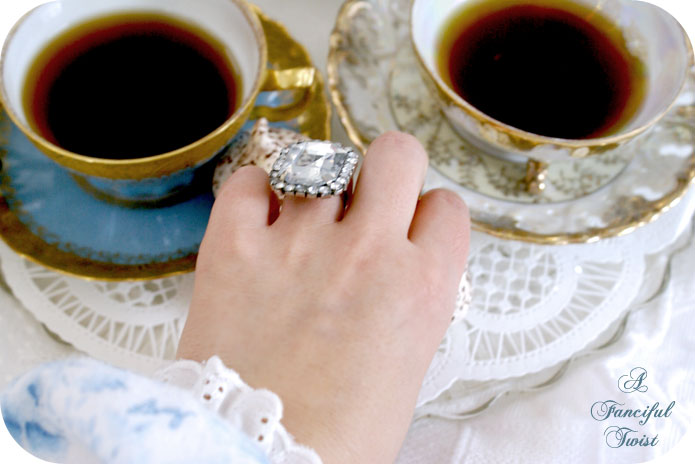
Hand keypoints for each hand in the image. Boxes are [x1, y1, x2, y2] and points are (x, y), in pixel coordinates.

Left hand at [177, 132, 469, 462]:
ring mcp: (300, 245)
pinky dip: (255, 191)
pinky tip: (260, 217)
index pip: (447, 207)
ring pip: (324, 158)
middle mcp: (367, 253)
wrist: (260, 462)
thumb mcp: (407, 363)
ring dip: (321, 184)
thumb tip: (398, 259)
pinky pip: (249, 180)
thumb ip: (410, 299)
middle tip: (368, 200)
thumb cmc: (339, 435)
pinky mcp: (234, 248)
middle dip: (389, 171)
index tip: (410, 231)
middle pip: (397, 154)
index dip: (428, 217)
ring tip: (306, 218)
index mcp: (423, 289)